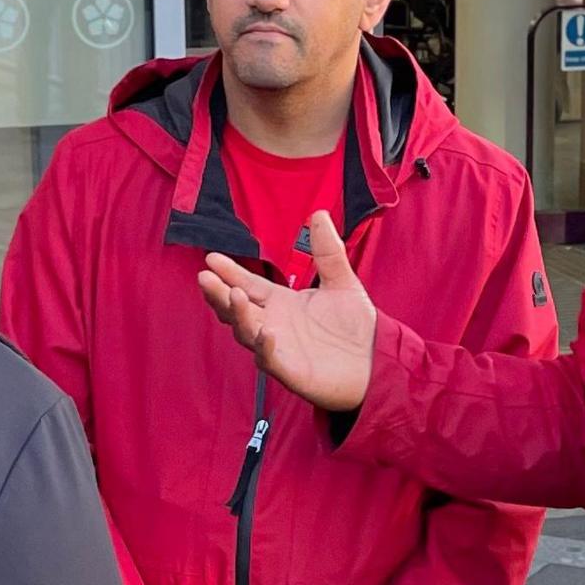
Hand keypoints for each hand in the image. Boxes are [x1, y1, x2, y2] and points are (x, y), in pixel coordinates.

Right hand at [197, 210, 377, 412]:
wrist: (378, 362)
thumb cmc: (357, 327)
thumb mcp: (342, 281)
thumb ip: (328, 251)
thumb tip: (319, 213)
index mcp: (281, 303)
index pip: (248, 285)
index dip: (229, 272)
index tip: (212, 258)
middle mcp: (273, 324)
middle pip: (237, 308)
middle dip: (219, 293)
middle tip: (205, 277)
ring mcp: (278, 349)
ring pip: (247, 332)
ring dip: (240, 315)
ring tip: (234, 294)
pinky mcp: (291, 372)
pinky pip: (270, 360)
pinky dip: (265, 347)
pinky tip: (267, 332)